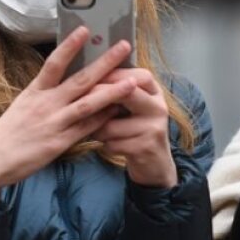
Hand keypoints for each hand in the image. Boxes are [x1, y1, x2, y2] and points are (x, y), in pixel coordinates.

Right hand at [0, 27, 135, 214]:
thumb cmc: (7, 133)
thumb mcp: (22, 106)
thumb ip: (43, 94)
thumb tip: (64, 80)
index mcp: (34, 91)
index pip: (54, 62)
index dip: (70, 45)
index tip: (84, 29)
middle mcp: (45, 104)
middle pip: (80, 79)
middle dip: (104, 62)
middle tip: (124, 46)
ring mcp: (54, 123)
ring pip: (88, 103)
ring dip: (112, 91)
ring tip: (132, 81)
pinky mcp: (59, 143)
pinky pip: (86, 128)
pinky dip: (103, 119)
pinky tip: (119, 112)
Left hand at [89, 68, 176, 187]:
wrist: (155, 164)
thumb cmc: (135, 129)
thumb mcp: (133, 106)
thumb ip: (119, 91)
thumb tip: (88, 76)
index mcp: (155, 92)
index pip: (136, 75)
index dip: (113, 75)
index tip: (90, 78)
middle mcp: (158, 107)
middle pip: (126, 93)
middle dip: (99, 97)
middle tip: (80, 102)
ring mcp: (154, 128)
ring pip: (111, 124)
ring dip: (97, 130)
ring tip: (97, 131)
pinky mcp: (146, 148)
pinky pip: (112, 143)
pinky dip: (104, 145)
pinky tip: (108, 146)